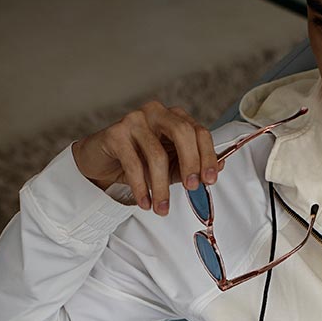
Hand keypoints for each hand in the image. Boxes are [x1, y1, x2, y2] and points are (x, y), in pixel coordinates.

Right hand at [70, 99, 223, 214]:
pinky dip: (141, 187)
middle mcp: (156, 113)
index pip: (199, 131)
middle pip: (182, 132)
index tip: (209, 180)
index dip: (207, 156)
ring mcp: (134, 120)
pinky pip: (134, 164)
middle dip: (191, 163)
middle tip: (192, 188)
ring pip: (157, 154)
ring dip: (161, 186)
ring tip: (161, 208)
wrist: (101, 161)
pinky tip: (145, 202)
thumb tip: (220, 166)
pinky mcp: (115, 133)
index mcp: (174, 117)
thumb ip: (193, 165)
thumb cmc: (139, 160)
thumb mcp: (171, 165)